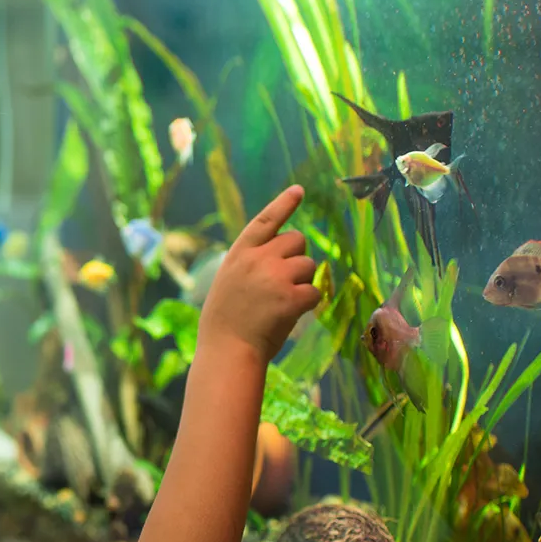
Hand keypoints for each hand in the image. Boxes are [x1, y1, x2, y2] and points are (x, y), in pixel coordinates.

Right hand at [199, 185, 319, 360]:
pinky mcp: (292, 297)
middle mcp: (258, 258)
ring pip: (309, 266)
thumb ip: (250, 263)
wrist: (227, 350)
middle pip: (297, 240)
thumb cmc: (225, 321)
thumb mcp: (228, 281)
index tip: (299, 190)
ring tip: (281, 303)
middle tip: (284, 281)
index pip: (265, 220)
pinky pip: (315, 292)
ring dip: (303, 282)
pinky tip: (290, 315)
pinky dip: (308, 303)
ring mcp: (276, 276)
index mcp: (239, 253)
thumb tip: (280, 256)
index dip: (283, 204)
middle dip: (297, 257)